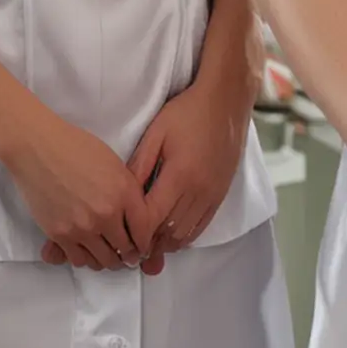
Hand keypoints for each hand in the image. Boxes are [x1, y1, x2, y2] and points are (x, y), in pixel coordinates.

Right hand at [1, 108, 154, 270]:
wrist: (39, 150)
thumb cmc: (79, 148)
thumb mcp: (115, 164)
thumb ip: (127, 191)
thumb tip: (133, 216)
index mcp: (123, 192)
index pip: (144, 230)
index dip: (146, 241)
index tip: (144, 245)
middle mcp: (105, 215)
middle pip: (125, 250)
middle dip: (130, 255)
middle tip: (129, 255)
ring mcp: (81, 228)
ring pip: (103, 260)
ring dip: (109, 261)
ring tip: (110, 255)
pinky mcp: (59, 235)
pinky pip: (78, 260)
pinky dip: (87, 259)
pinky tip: (89, 252)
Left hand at [42, 81, 249, 273]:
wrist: (226, 100)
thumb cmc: (187, 112)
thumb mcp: (156, 133)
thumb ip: (139, 166)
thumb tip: (122, 196)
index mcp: (179, 175)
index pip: (151, 220)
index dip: (133, 234)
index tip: (119, 237)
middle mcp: (198, 191)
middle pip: (167, 234)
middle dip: (146, 244)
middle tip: (128, 247)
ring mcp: (212, 195)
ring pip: (185, 235)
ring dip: (164, 243)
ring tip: (147, 241)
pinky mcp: (221, 194)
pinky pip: (201, 227)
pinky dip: (184, 236)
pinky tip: (170, 233)